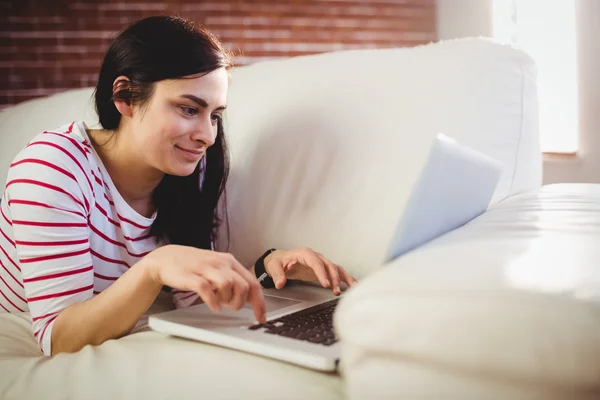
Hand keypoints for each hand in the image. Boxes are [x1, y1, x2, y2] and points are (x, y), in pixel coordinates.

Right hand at [145, 245, 265, 322]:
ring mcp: (206, 268)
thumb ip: (233, 280)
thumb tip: (248, 298)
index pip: (253, 282)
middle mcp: (221, 263)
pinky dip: (213, 301)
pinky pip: (206, 289)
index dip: (259, 302)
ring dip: (227, 300)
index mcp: (230, 262)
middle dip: (241, 302)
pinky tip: (214, 307)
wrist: (166, 258)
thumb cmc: (194, 266)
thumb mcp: (218, 269)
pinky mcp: (192, 276)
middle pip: (243, 286)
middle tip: (231, 306)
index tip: (261, 317)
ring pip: (228, 285)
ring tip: (220, 302)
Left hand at [263, 248, 356, 295]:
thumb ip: (277, 275)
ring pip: (336, 268)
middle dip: (334, 278)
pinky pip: (336, 273)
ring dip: (343, 278)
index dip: (322, 273)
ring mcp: (321, 262)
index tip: (326, 284)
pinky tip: (353, 285)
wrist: (281, 260)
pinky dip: (345, 278)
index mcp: (305, 254)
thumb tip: (280, 283)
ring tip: (351, 288)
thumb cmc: (279, 261)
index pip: (316, 263)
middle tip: (335, 291)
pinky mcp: (323, 269)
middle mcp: (316, 256)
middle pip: (329, 265)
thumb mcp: (274, 266)